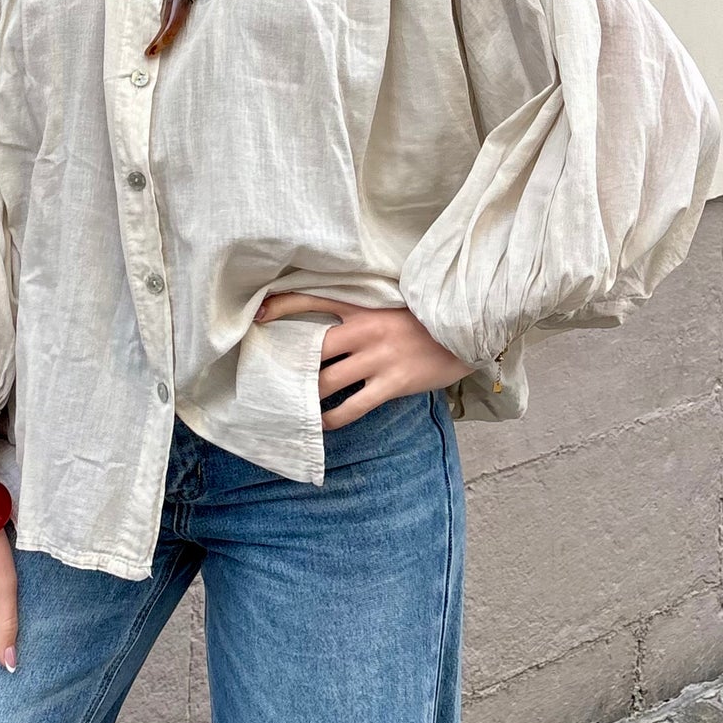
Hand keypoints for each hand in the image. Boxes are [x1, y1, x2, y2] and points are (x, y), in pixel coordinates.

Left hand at [252, 294, 473, 428]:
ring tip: (290, 404)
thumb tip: (327, 326)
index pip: (312, 299)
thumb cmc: (423, 319)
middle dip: (289, 363)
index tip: (258, 315)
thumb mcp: (389, 305)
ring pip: (327, 381)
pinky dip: (333, 418)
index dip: (282, 306)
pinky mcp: (392, 383)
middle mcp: (364, 330)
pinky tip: (322, 423)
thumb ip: (359, 312)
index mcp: (361, 306)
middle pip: (313, 347)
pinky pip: (353, 406)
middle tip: (269, 375)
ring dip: (307, 395)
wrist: (465, 331)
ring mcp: (377, 358)